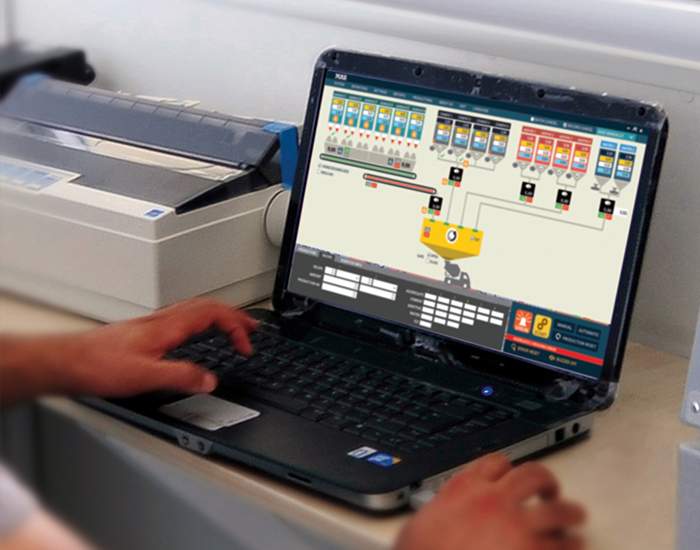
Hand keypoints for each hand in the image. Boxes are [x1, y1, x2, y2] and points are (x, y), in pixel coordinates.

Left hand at [0, 299, 257, 401]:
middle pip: (208, 306)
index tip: (246, 345)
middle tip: (252, 328)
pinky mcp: (146, 330)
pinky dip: (202, 319)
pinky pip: (183, 316)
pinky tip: (198, 331)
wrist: (69, 361)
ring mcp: (154, 323)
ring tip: (233, 325)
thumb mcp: (145, 377)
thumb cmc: (99, 365)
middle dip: (235, 315)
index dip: (236, 327)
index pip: (213, 315)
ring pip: (196, 308)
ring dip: (220, 315)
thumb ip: (181, 377)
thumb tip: (210, 380)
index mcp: (168, 327)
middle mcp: (162, 320)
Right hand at [395, 454, 585, 549]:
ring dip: (570, 511)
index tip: (512, 474)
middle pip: (532, 476)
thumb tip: (443, 517)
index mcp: (464, 488)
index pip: (495, 463)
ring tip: (576, 515)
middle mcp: (493, 500)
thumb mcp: (421, 523)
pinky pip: (563, 544)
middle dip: (547, 481)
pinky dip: (572, 544)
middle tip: (551, 491)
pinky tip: (575, 546)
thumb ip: (441, 511)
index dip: (507, 468)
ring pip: (556, 509)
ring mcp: (516, 525)